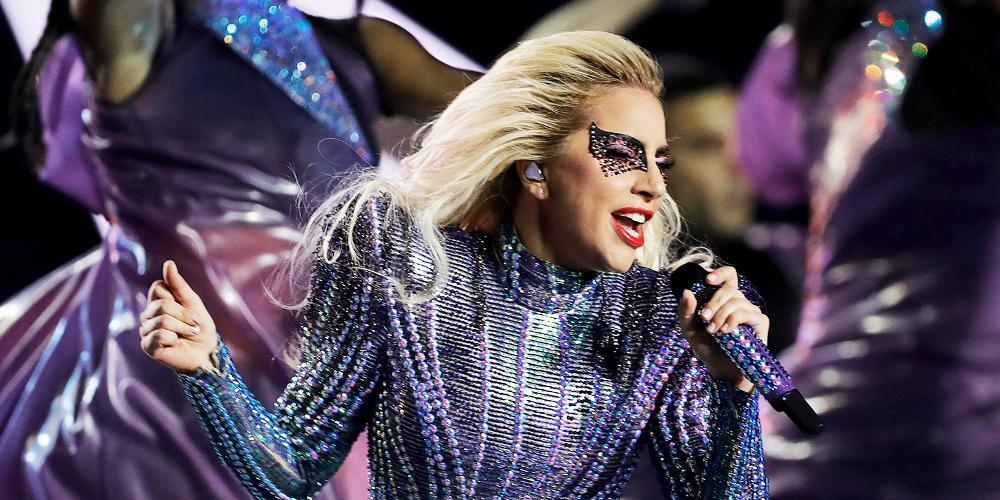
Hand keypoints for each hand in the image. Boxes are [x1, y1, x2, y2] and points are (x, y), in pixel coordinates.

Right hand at [139, 260, 218, 373]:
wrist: (207, 352)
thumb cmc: (200, 327)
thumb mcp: (192, 302)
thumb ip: (178, 284)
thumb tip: (168, 263)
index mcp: (157, 302)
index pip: (157, 286)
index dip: (176, 296)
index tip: (188, 307)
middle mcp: (148, 315)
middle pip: (162, 304)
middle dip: (184, 314)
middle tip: (193, 324)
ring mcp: (146, 331)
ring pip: (162, 319)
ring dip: (183, 327)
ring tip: (187, 334)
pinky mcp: (147, 346)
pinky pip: (160, 334)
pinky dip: (174, 338)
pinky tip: (176, 343)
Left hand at [677, 266, 768, 392]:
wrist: (722, 371)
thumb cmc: (708, 349)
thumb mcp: (690, 330)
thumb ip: (685, 312)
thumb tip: (687, 292)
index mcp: (724, 300)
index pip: (729, 276)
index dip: (720, 273)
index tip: (708, 280)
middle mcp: (740, 302)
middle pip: (729, 288)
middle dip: (713, 302)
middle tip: (704, 318)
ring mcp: (751, 311)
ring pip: (736, 300)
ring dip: (720, 315)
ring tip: (713, 331)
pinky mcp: (760, 322)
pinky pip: (746, 312)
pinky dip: (733, 320)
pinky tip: (726, 332)